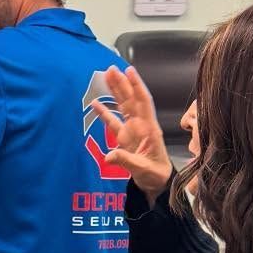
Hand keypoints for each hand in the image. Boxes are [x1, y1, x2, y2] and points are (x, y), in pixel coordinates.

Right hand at [94, 65, 172, 195]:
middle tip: (111, 68)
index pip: (143, 102)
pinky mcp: (124, 138)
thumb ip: (126, 161)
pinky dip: (105, 112)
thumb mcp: (143, 169)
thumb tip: (108, 156)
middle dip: (122, 83)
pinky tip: (95, 103)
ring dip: (115, 91)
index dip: (136, 86)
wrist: (157, 183)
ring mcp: (132, 130)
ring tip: (106, 77)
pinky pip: (114, 122)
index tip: (129, 71)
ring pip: (123, 106)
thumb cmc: (155, 175)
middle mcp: (141, 125)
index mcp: (149, 129)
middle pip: (131, 99)